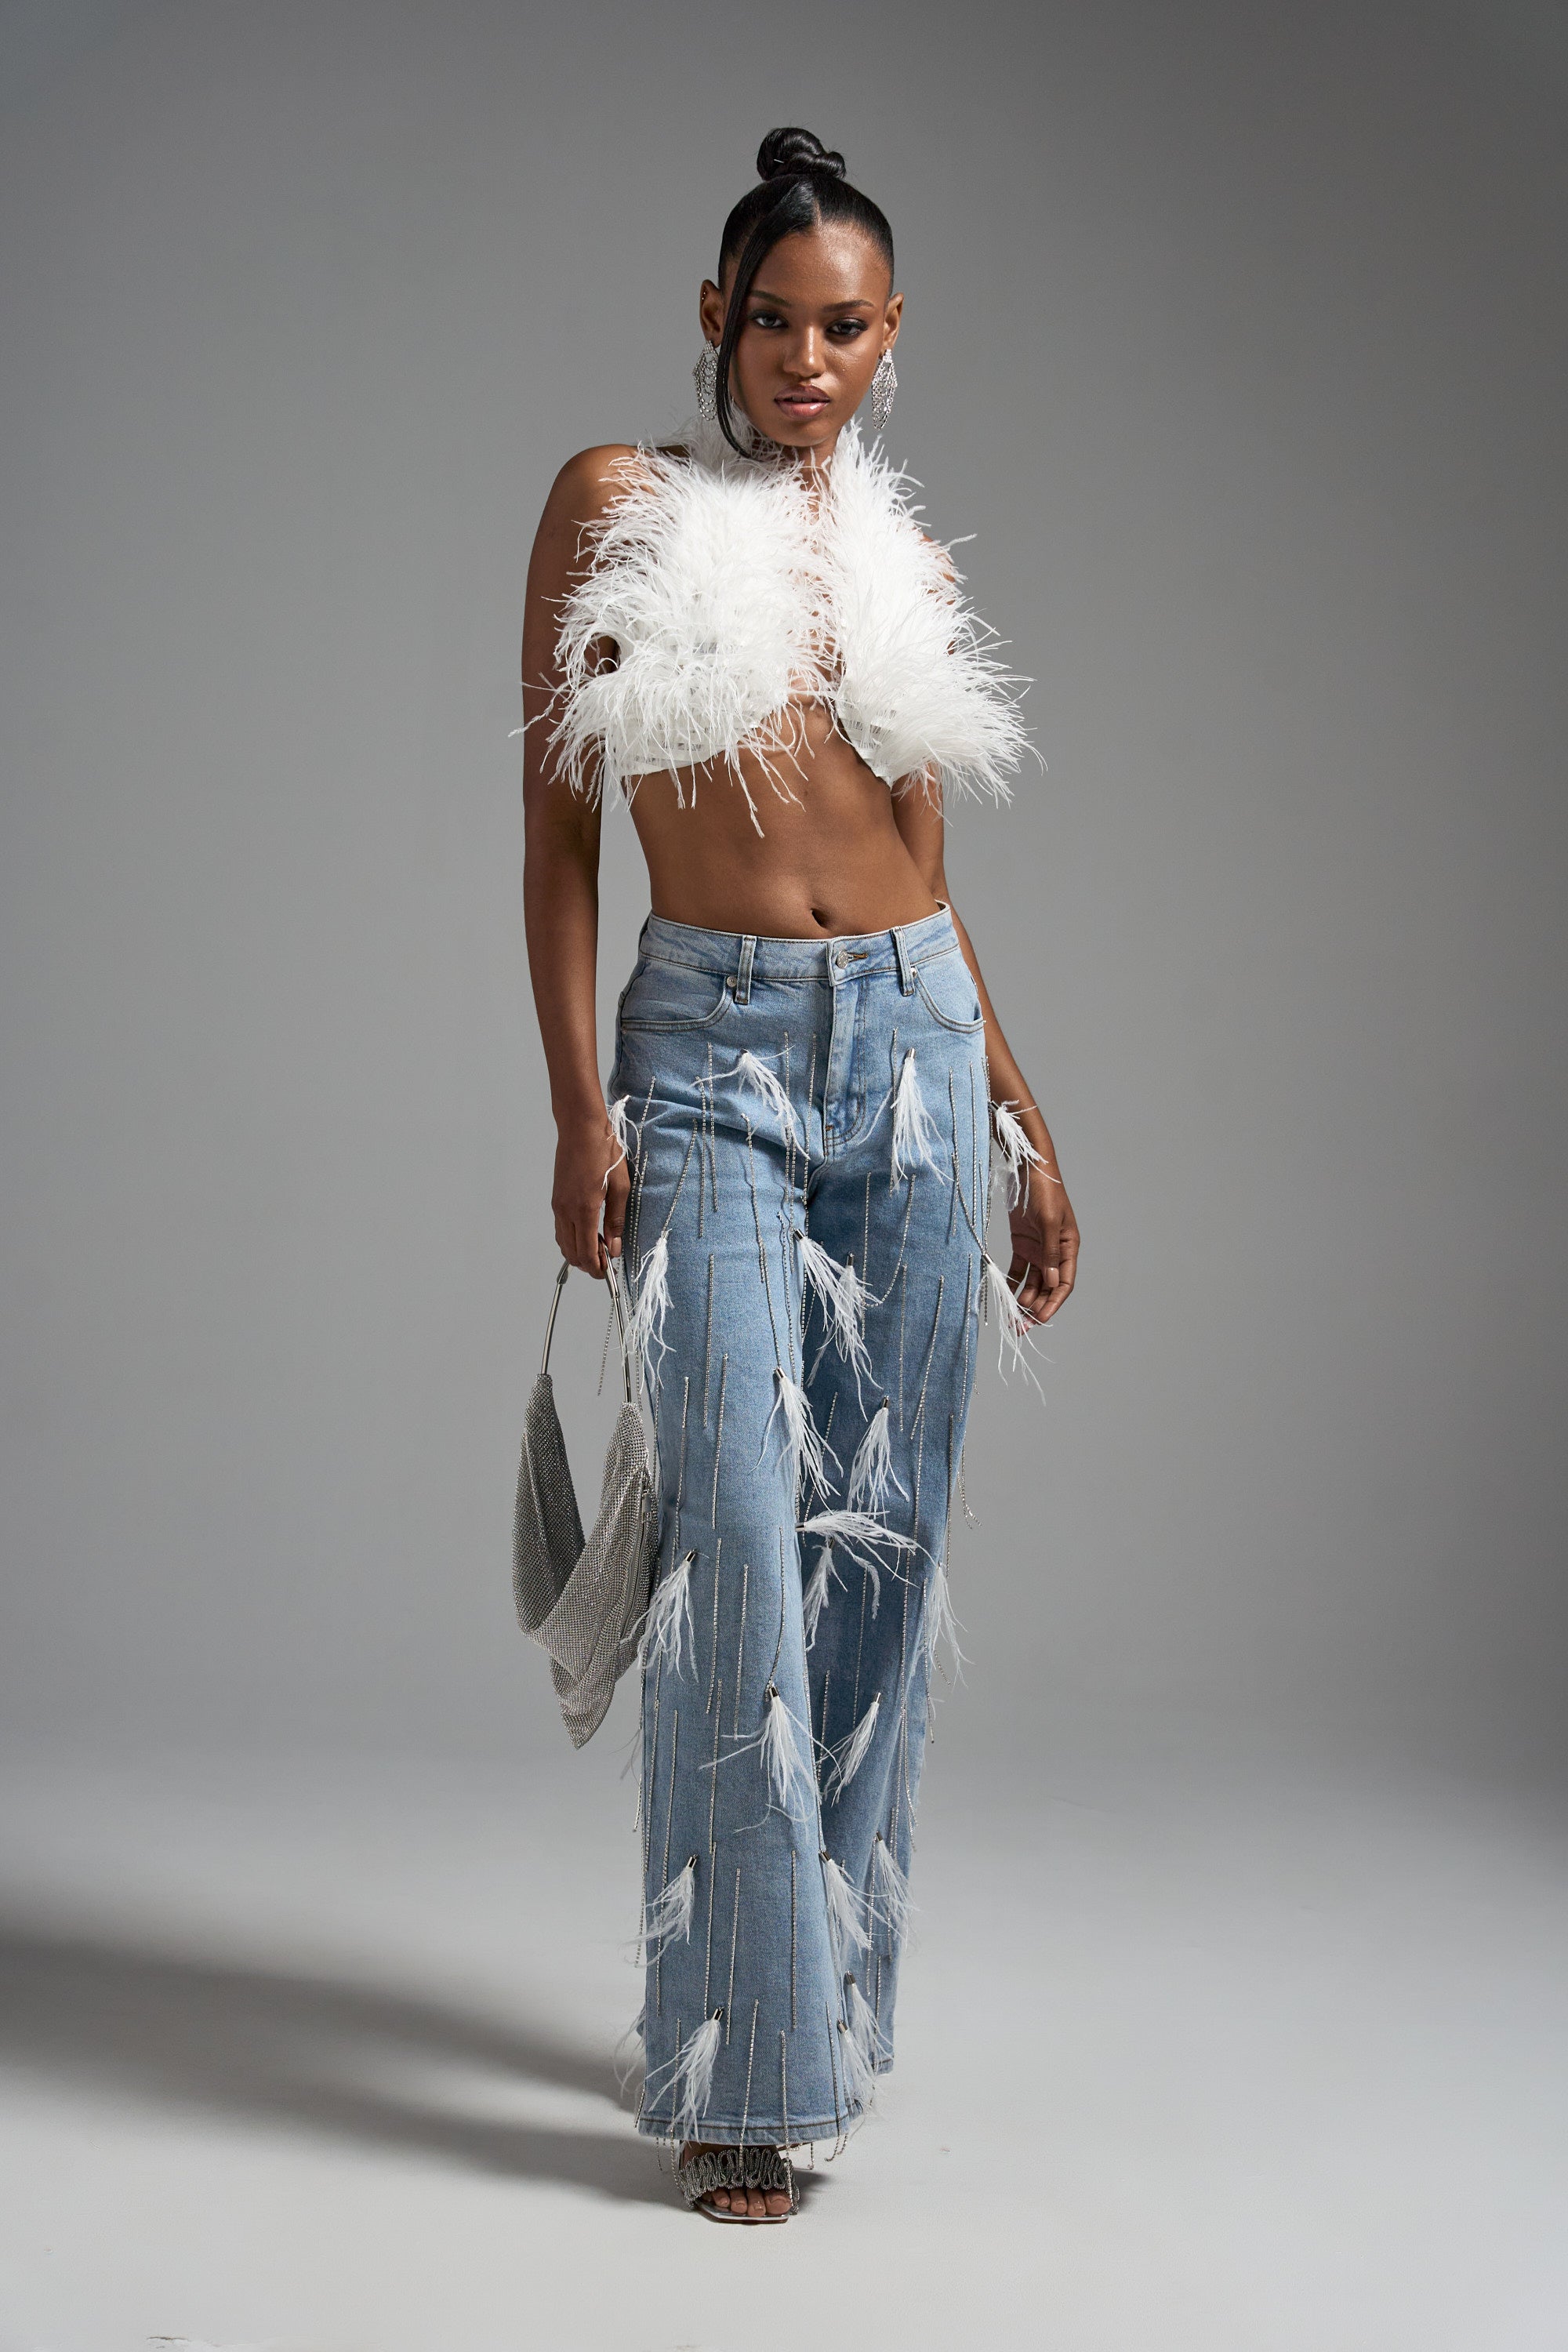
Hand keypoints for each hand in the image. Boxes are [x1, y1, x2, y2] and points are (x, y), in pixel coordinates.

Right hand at [551, 1107, 630, 1277]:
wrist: (580, 1128)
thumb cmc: (604, 1152)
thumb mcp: (620, 1186)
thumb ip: (616, 1220)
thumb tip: (614, 1248)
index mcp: (583, 1209)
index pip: (585, 1252)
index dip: (596, 1268)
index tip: (608, 1273)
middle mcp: (565, 1211)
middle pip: (571, 1253)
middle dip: (588, 1264)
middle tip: (606, 1262)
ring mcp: (558, 1205)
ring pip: (563, 1242)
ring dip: (579, 1252)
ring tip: (599, 1247)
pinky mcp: (556, 1199)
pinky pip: (560, 1229)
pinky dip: (572, 1239)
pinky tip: (588, 1232)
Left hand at [1008, 1156, 1078, 1325]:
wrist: (1029, 1169)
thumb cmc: (1044, 1191)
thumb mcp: (1047, 1221)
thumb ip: (1049, 1252)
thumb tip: (1050, 1282)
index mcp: (1069, 1247)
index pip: (1064, 1283)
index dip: (1053, 1303)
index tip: (1040, 1320)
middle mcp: (1055, 1252)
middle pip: (1047, 1287)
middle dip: (1036, 1309)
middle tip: (1021, 1328)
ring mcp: (1038, 1249)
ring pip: (1033, 1282)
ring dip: (1024, 1301)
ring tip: (1012, 1319)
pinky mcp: (1023, 1243)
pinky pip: (1019, 1270)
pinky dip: (1014, 1284)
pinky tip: (1006, 1298)